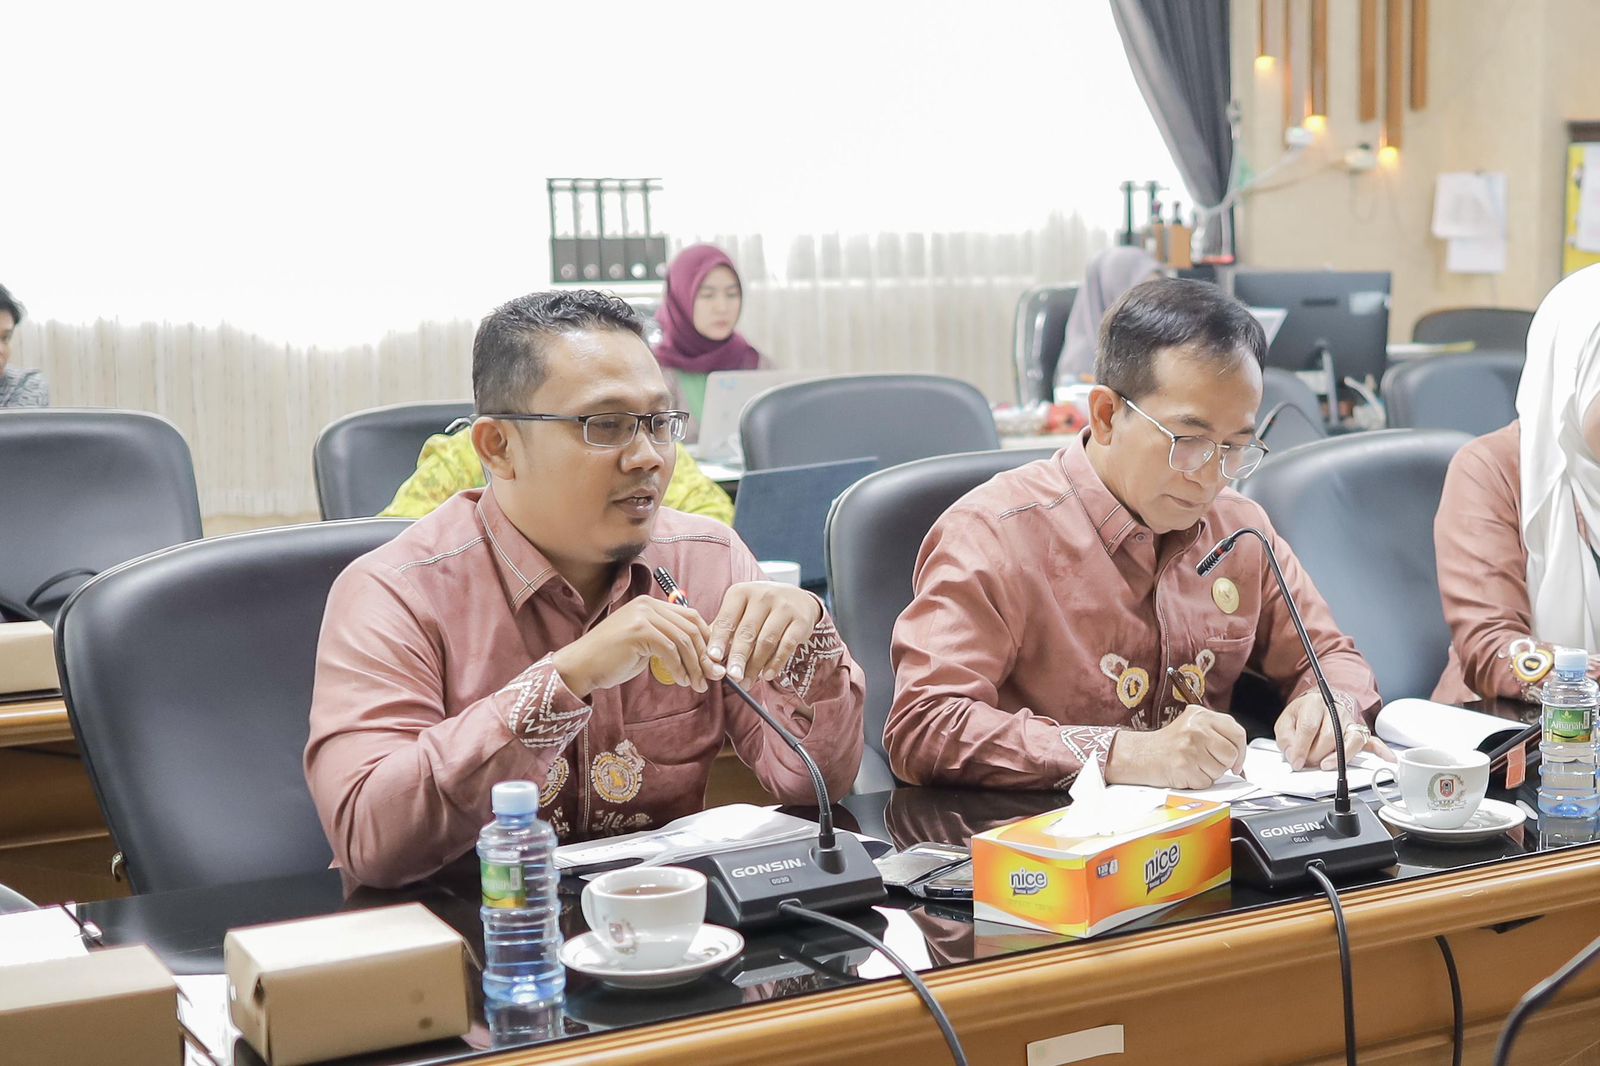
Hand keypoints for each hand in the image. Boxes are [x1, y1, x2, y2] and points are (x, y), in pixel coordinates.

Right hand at [551, 596, 714, 697]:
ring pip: (683, 639)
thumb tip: (703, 656)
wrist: (581, 666)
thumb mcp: (646, 646)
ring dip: (694, 665)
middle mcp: (648, 605)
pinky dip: (679, 667)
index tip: (713, 661)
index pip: (691, 616)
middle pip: (690, 627)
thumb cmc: (613, 660)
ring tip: (697, 683)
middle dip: (704, 655)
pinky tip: (681, 680)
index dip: (706, 639)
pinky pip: (670, 650)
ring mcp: (642, 616)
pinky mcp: (638, 630)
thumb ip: (670, 643)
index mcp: (651, 604)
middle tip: (711, 677)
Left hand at [706, 582, 823, 683]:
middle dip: (738, 657)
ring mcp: (783, 607)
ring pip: (767, 640)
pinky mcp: (801, 620)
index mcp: (741, 593)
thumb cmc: (761, 608)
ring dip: (756, 665)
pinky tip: (768, 675)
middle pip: (747, 632)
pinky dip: (776, 662)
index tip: (712, 658)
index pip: (727, 619)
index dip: (718, 640)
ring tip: (747, 682)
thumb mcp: (741, 609)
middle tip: (732, 677)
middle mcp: (762, 596)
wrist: (797, 598)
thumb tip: (704, 656)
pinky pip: (787, 645)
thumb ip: (723, 628)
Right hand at [1103, 705, 1247, 788]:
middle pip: (1231, 754)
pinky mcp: (1185, 766)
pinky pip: (1206, 782)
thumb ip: (1218, 734)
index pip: (1237, 733)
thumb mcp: (1193, 725)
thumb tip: (1241, 758)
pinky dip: (1198, 782)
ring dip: (1209, 774)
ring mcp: (1190, 747)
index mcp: (1201, 715)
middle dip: (1223, 764)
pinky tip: (1186, 772)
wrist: (1140, 754)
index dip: (1241, 751)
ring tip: (1192, 764)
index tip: (1236, 761)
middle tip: (1207, 761)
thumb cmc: (1168, 744)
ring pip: (1220, 770)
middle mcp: (1197, 728)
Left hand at [1276, 691, 1394, 769]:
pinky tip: (1389, 758)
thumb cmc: (1302, 714)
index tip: (1296, 761)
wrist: (1318, 705)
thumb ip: (1286, 738)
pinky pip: (1373, 741)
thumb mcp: (1285, 722)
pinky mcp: (1359, 732)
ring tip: (1327, 765)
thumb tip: (1294, 756)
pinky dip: (1381, 750)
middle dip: (1317, 754)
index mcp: (1314, 703)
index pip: (1310, 726)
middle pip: (1331, 735)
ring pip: (1352, 740)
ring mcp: (1349, 721)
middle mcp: (1335, 711)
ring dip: (1340, 756)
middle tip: (1308, 763)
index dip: (1302, 747)